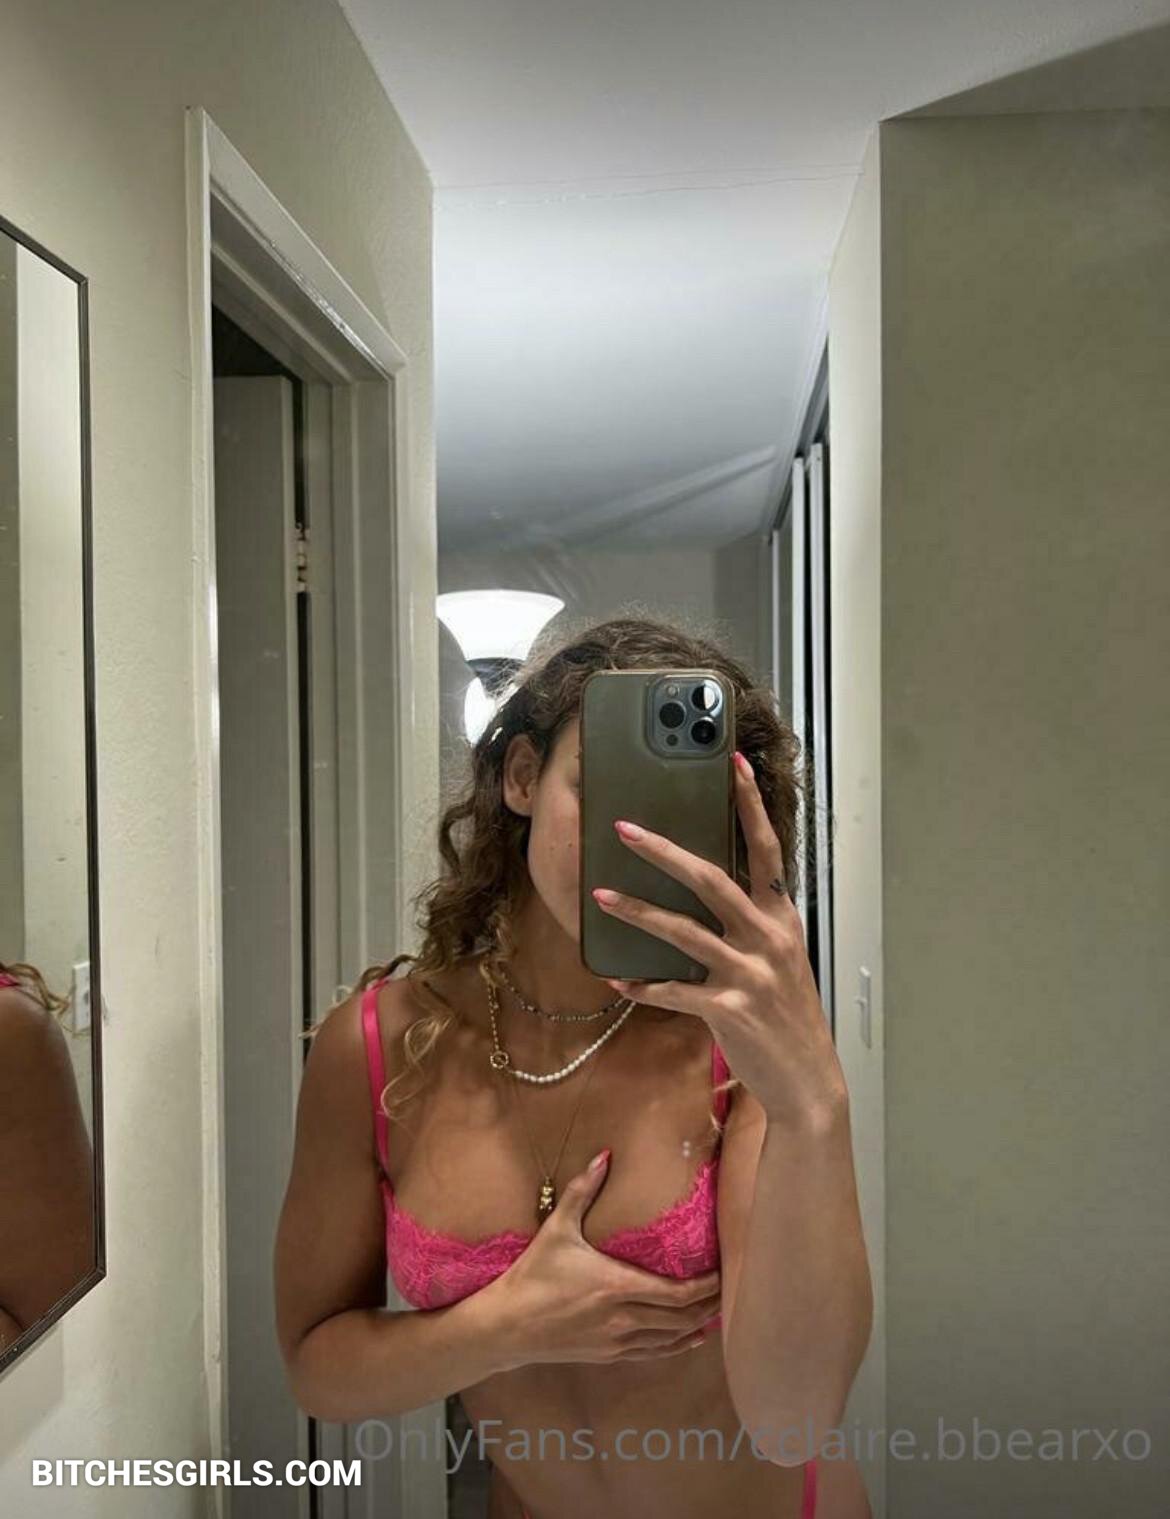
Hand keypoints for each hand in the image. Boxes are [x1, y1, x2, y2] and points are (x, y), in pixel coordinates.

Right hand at [479, 1150, 721, 1370]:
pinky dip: (678, 1344)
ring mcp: (617, 1342)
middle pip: (684, 1318)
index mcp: (617, 1287)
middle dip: (711, 1304)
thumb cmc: (532, 1275)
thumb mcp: (557, 1229)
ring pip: (672, 1339)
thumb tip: (604, 1155)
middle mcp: (623, 1319)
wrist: (506, 1326)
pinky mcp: (609, 1355)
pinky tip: (691, 1337)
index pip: (679, 1294)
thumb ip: (582, 1190)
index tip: (725, 1270)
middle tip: (732, 1287)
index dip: (708, 1286)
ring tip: (719, 1309)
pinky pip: (654, 1352)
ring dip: (698, 1324)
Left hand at [592, 749, 846, 1128]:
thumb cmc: (789, 1015)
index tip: (733, 764)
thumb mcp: (781, 959)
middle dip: (663, 851)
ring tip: (601, 895)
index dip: (750, 805)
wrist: (809, 1079)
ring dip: (638, 911)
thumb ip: (752, 925)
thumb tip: (709, 895)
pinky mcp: (727, 1009)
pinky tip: (618, 980)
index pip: (766, 848)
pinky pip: (674, 991)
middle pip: (710, 879)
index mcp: (782, 917)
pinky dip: (643, 985)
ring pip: (683, 931)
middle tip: (625, 829)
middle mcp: (767, 937)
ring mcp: (748, 973)